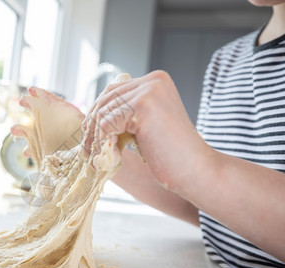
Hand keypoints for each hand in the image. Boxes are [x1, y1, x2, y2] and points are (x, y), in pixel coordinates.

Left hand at [82, 70, 211, 191]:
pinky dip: (103, 143)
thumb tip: (90, 116)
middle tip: (88, 148)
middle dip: (93, 125)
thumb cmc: (171, 154)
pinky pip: (106, 124)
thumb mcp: (146, 125)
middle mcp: (153, 80)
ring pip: (103, 113)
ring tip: (100, 157)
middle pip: (106, 99)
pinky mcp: (142, 106)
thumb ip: (126, 113)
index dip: (98, 113)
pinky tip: (113, 157)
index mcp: (156, 80)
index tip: (90, 134)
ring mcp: (148, 90)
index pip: (114, 91)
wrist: (196, 171)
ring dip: (96, 137)